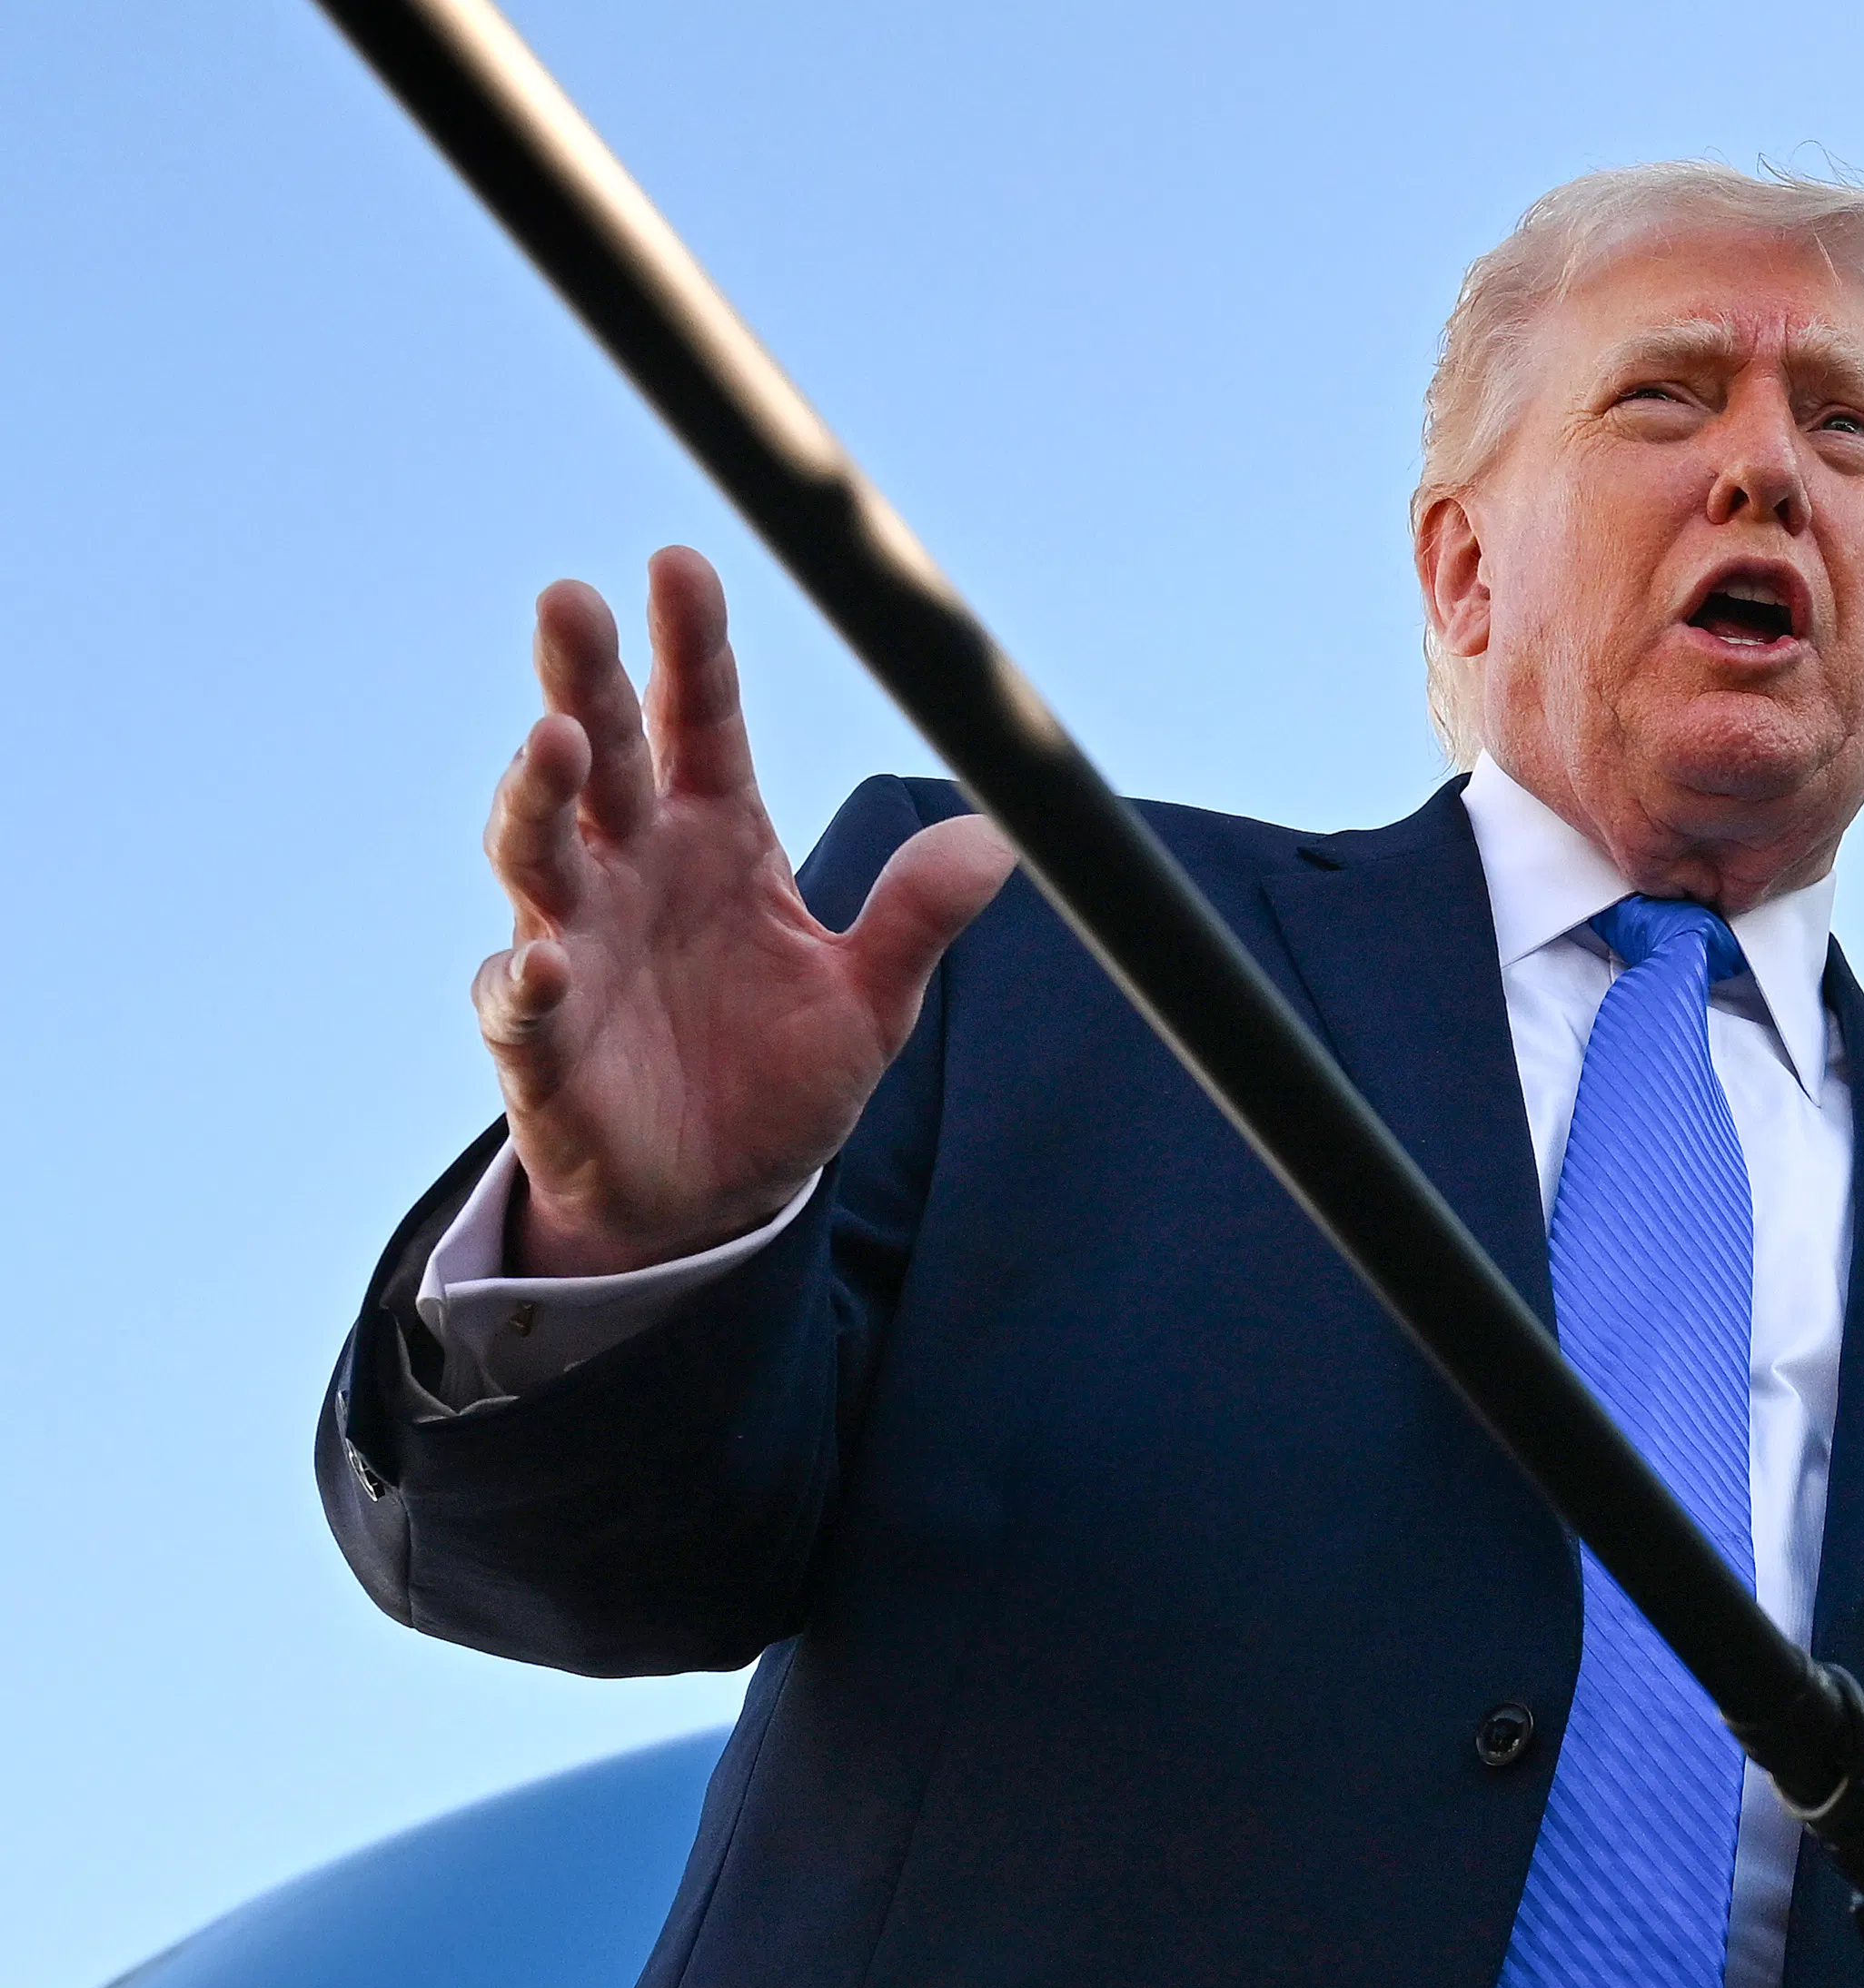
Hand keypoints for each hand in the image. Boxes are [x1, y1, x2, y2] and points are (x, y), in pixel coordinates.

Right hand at [474, 547, 1016, 1275]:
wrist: (716, 1198)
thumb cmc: (782, 1077)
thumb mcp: (870, 1000)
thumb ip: (915, 919)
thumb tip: (995, 841)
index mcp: (719, 841)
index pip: (702, 721)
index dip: (692, 646)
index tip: (680, 562)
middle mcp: (634, 872)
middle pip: (603, 755)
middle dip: (585, 680)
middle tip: (570, 598)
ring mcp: (576, 948)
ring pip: (537, 851)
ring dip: (537, 797)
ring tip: (554, 742)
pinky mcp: (540, 1044)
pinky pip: (517, 1002)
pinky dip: (524, 979)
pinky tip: (542, 960)